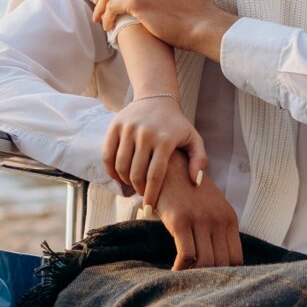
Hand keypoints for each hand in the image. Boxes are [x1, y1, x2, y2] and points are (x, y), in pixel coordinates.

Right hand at [103, 94, 206, 208]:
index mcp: (165, 140)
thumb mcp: (193, 139)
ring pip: (121, 166)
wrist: (156, 98)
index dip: (151, 195)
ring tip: (131, 186)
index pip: (155, 175)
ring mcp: (128, 129)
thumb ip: (199, 160)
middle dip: (138, 190)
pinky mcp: (115, 126)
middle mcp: (145, 134)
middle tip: (141, 196)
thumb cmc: (176, 124)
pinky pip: (108, 155)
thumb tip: (194, 182)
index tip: (149, 208)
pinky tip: (118, 177)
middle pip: (136, 173)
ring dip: (125, 181)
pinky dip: (111, 170)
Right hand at [153, 172, 242, 271]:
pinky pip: (186, 255)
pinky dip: (180, 268)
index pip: (236, 259)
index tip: (211, 280)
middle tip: (196, 284)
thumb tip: (216, 261)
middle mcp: (218, 220)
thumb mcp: (210, 207)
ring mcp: (200, 220)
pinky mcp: (180, 221)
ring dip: (194, 275)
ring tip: (185, 279)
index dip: (225, 274)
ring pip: (205, 262)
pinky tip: (174, 271)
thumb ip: (217, 229)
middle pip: (221, 264)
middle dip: (209, 278)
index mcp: (229, 218)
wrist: (168, 166)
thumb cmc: (187, 190)